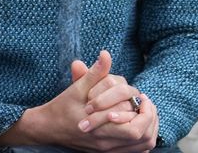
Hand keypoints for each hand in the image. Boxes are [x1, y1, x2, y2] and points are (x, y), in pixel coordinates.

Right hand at [0, 50, 159, 151]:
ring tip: (144, 111)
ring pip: (142, 147)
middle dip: (150, 118)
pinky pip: (135, 150)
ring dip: (149, 128)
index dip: (145, 113)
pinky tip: (139, 121)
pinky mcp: (107, 152)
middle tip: (145, 103)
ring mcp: (108, 150)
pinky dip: (142, 138)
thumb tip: (106, 54)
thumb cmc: (63, 107)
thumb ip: (95, 73)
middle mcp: (106, 144)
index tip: (142, 97)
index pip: (136, 130)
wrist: (47, 128)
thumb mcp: (78, 88)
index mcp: (100, 130)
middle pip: (143, 139)